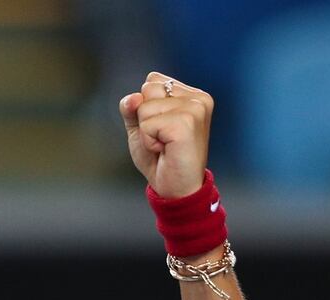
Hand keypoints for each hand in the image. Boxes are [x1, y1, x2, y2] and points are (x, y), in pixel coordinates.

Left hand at [119, 72, 212, 198]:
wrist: (175, 188)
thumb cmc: (160, 158)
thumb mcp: (140, 127)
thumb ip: (132, 108)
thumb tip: (134, 97)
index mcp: (192, 94)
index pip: (152, 81)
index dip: (145, 108)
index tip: (161, 129)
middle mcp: (198, 98)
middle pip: (148, 88)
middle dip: (145, 118)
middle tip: (162, 138)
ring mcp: (195, 108)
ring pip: (145, 107)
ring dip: (147, 131)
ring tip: (164, 145)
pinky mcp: (187, 122)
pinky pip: (147, 123)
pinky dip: (149, 140)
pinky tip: (165, 149)